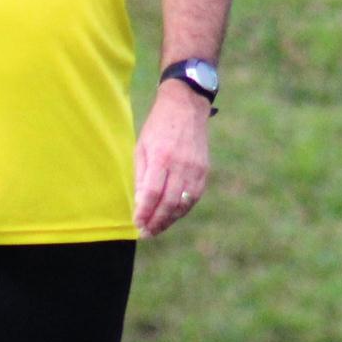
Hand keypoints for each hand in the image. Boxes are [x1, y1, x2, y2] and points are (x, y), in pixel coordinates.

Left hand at [133, 83, 211, 237]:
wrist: (186, 107)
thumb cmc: (158, 127)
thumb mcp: (142, 147)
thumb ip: (141, 176)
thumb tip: (140, 203)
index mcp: (161, 157)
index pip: (152, 193)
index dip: (144, 212)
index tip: (137, 224)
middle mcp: (181, 165)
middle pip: (169, 203)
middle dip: (156, 222)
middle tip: (146, 233)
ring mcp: (195, 169)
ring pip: (183, 204)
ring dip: (169, 220)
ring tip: (157, 228)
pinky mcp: (204, 171)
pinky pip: (193, 197)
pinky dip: (182, 210)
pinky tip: (172, 215)